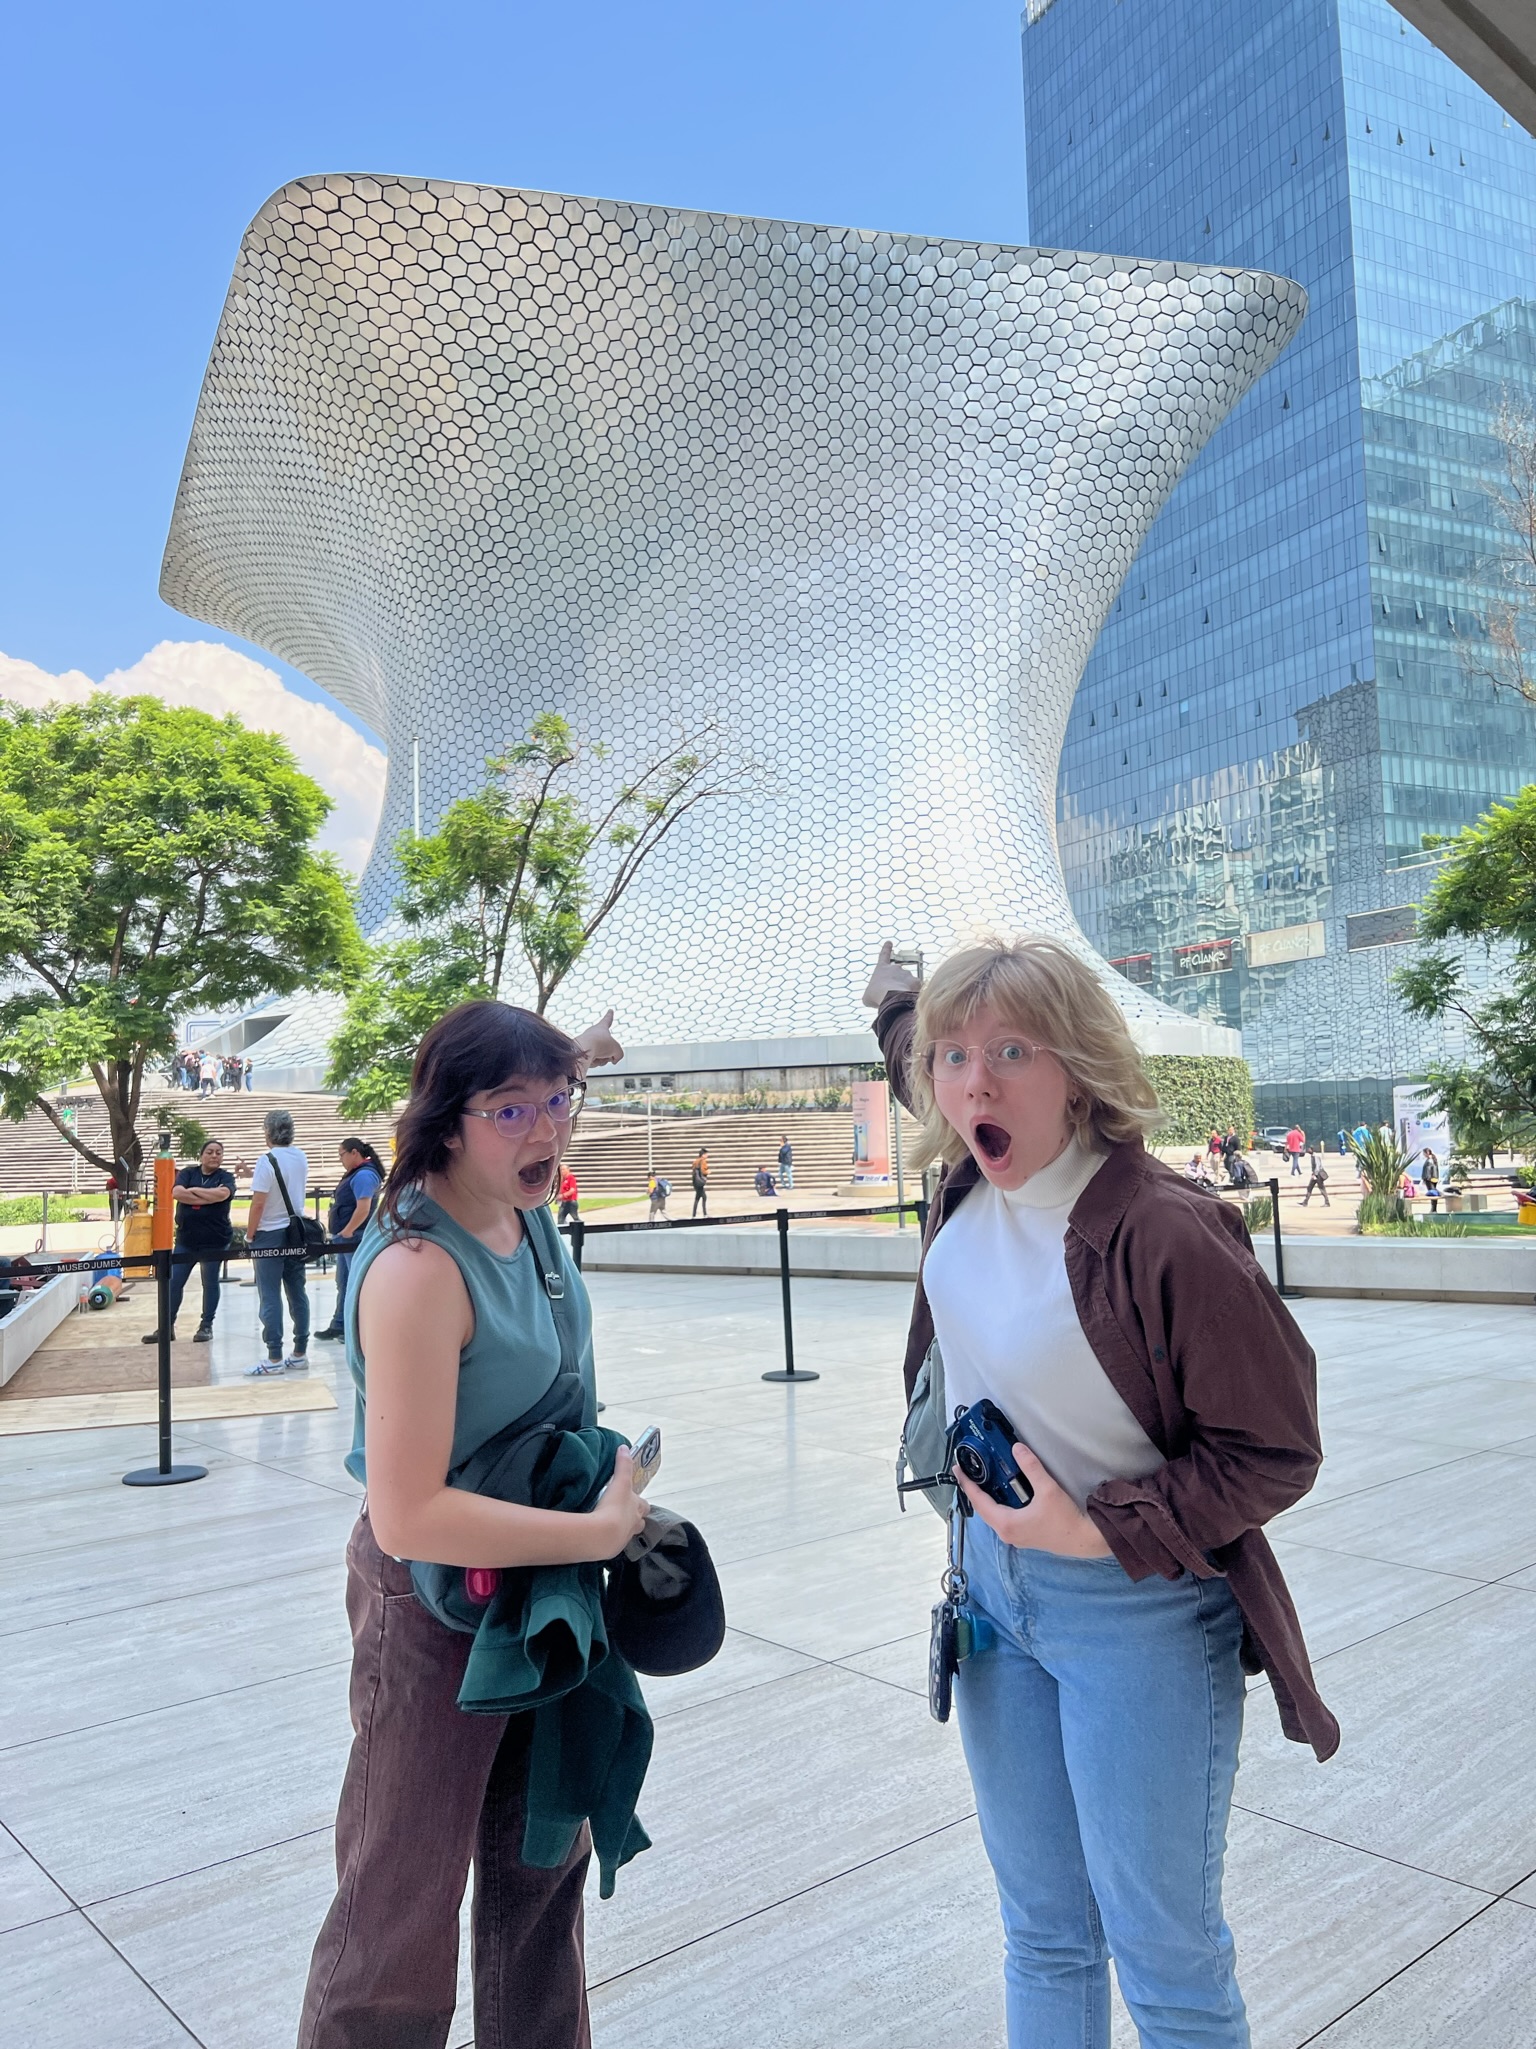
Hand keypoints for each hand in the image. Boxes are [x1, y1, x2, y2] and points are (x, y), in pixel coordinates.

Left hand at [573, 1009, 623, 1070]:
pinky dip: (594, 1063)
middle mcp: (593, 1034)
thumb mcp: (617, 1049)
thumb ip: (619, 1054)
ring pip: (601, 1056)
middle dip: (608, 1054)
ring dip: (603, 1059)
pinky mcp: (581, 1053)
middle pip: (606, 1047)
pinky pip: (592, 1061)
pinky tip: (591, 1060)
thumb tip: (613, 1060)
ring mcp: (586, 1044)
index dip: (610, 1016)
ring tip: (598, 1055)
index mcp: (601, 1027)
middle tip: (607, 1055)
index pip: (608, 1020)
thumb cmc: (599, 1044)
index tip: (610, 1010)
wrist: (584, 1050)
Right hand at [587, 1448, 647, 1557]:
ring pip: (628, 1534)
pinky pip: (614, 1544)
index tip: (635, 1500)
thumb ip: (623, 1464)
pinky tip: (601, 1537)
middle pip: (639, 1522)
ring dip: (623, 1529)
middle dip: (634, 1518)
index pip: (644, 1505)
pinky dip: (610, 1540)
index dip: (641, 1502)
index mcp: (638, 1508)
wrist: (602, 1534)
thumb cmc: (615, 1506)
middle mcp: (634, 1524)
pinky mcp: (612, 1548)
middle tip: (624, 1514)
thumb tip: (624, 1448)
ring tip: (612, 1526)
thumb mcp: (620, 1481)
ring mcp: (624, 1538)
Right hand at [861, 941, 919, 1009]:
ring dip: (905, 990)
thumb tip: (874, 997)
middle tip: (893, 995)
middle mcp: (895, 968)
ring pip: (907, 982)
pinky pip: (916, 989)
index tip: (889, 942)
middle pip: (898, 974)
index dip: (886, 949)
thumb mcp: (868, 996)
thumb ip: (872, 994)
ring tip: (899, 1000)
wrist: (891, 997)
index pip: (884, 955)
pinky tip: (908, 1001)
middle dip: (897, 983)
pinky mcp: (916, 981)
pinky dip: (913, 994)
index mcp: (882, 968)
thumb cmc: (876, 996)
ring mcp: (907, 974)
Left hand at [954, 1443, 1112, 1557]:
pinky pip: (1003, 1518)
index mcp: (1006, 1523)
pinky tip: (1004, 1493)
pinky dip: (999, 1504)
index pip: (979, 1501)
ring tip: (982, 1480)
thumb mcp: (1047, 1490)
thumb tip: (1017, 1448)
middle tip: (968, 1472)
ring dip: (986, 1498)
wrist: (1083, 1539)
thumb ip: (1031, 1467)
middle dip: (974, 1490)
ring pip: (993, 1515)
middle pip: (983, 1509)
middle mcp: (1007, 1532)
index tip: (958, 1470)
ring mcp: (1015, 1536)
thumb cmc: (1065, 1519)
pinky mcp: (1024, 1535)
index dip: (967, 1484)